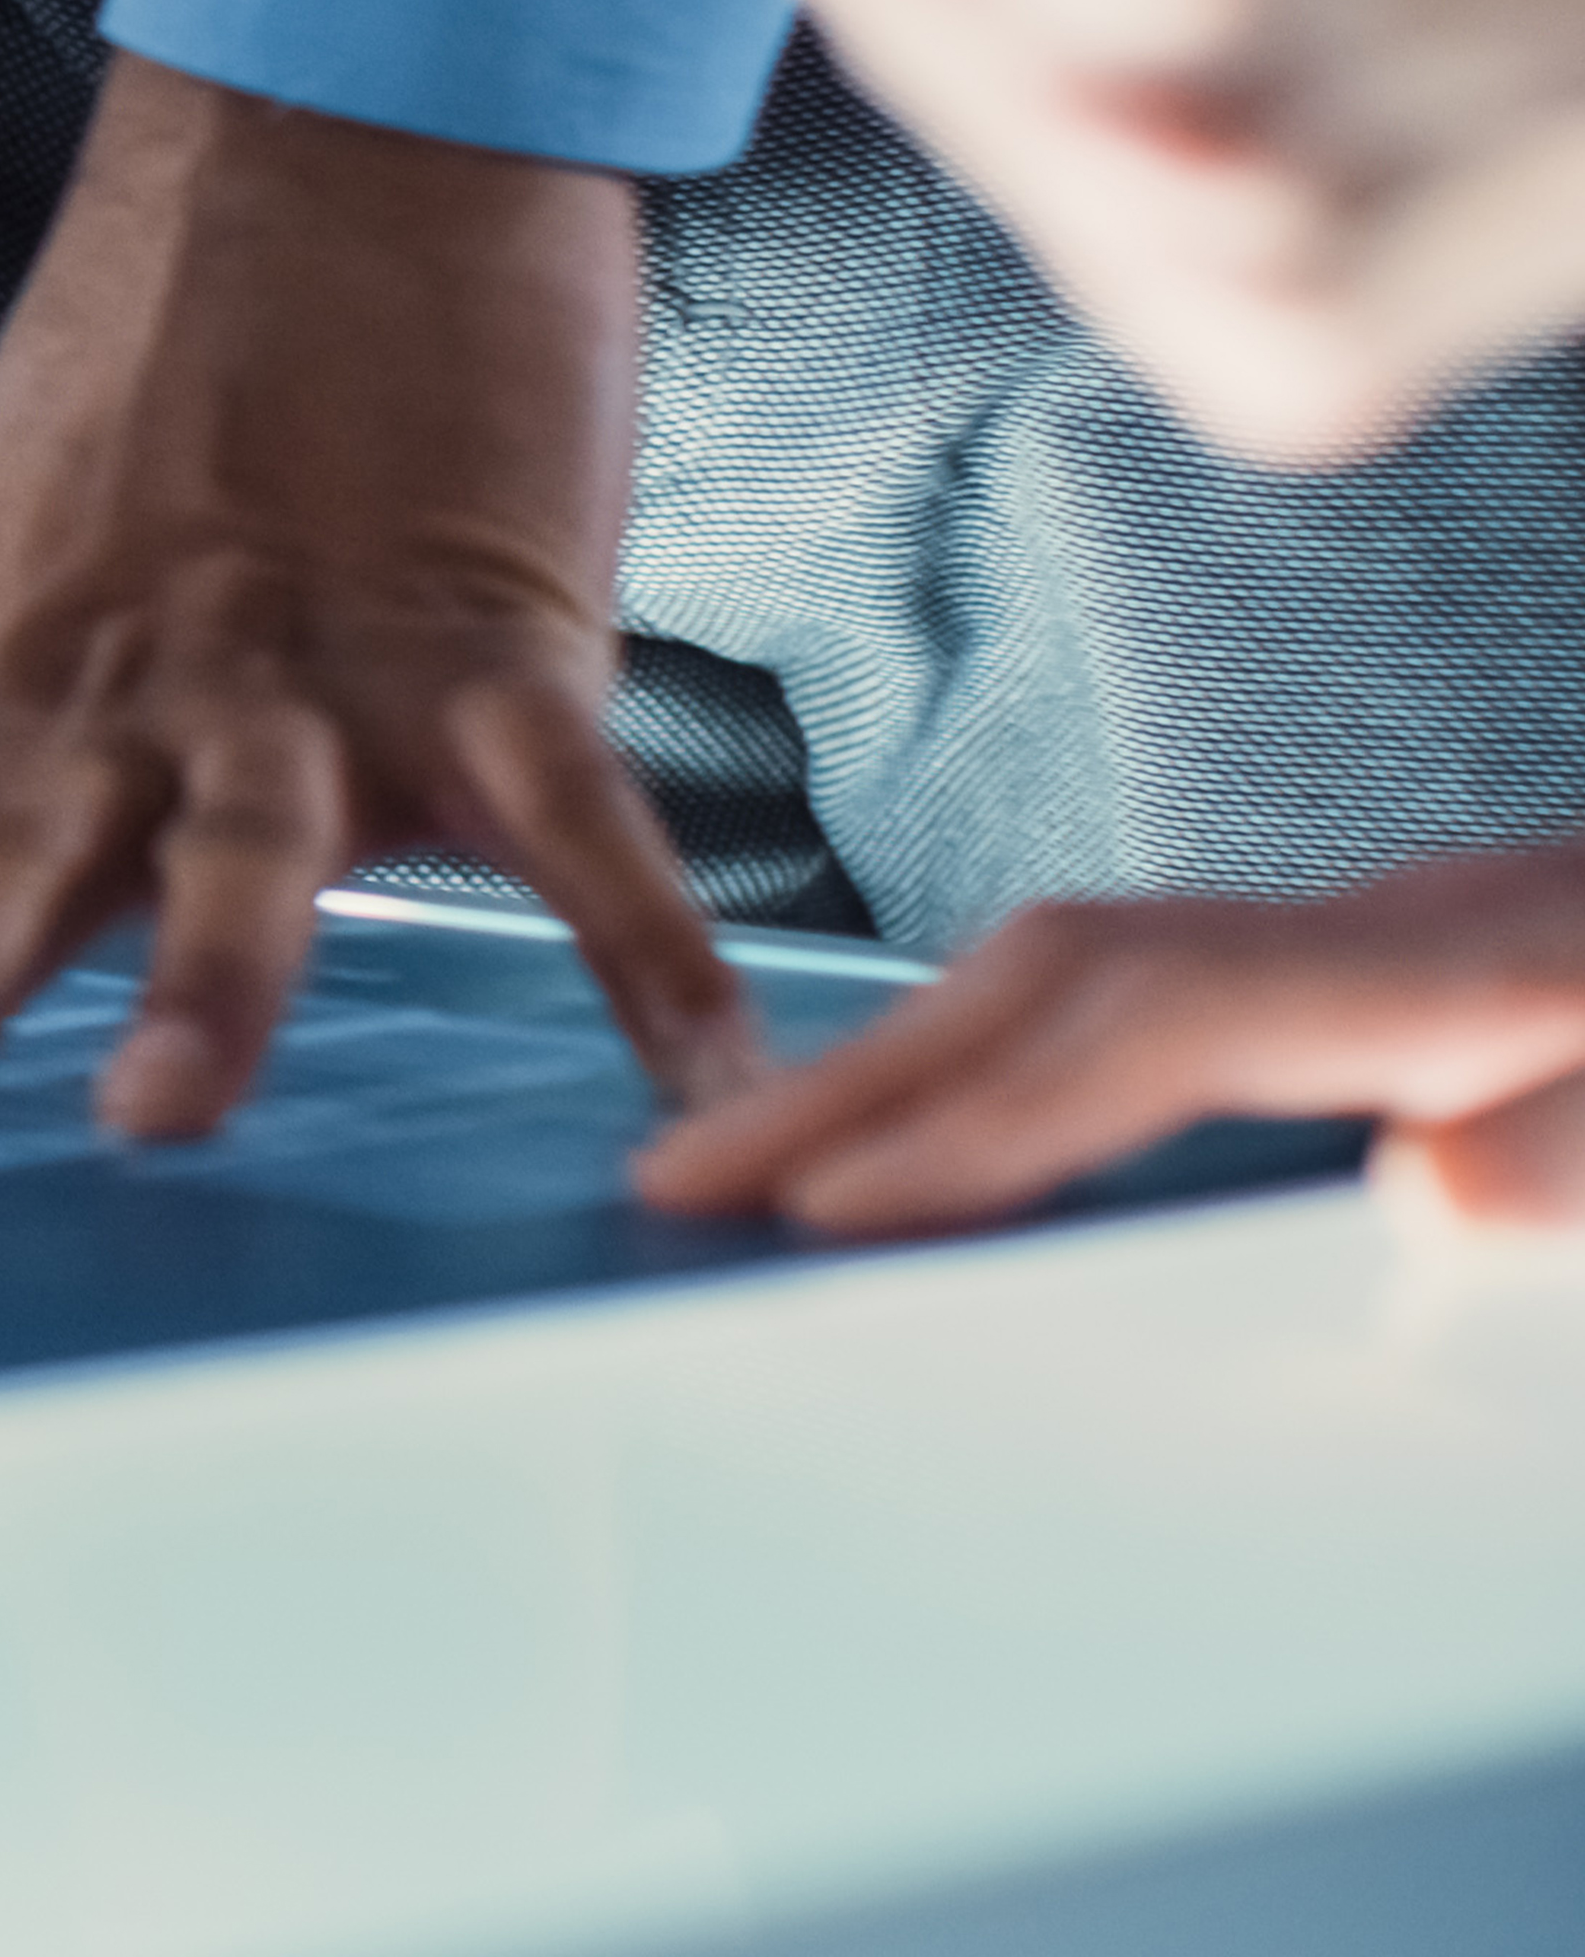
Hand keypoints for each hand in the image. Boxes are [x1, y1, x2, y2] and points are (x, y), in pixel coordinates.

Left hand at [0, 60, 766, 1137]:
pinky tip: (692, 1072)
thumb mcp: (1, 594)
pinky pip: (575, 818)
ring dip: (204, 982)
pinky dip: (639, 946)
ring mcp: (302, 669)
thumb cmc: (170, 398)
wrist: (341, 132)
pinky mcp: (490, 635)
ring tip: (158, 1112)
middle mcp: (115, 701)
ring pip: (241, 846)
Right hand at [640, 838, 1584, 1235]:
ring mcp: (1394, 941)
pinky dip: (1012, 1054)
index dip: (984, 1118)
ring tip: (752, 1157)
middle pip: (1068, 972)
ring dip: (911, 1060)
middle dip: (862, 1074)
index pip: (1161, 1030)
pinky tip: (955, 1122)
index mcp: (1473, 973)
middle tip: (679, 1177)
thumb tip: (1433, 1196)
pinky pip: (1149, 996)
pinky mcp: (1406, 971)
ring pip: (1089, 970)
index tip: (826, 1218)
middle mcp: (1404, 935)